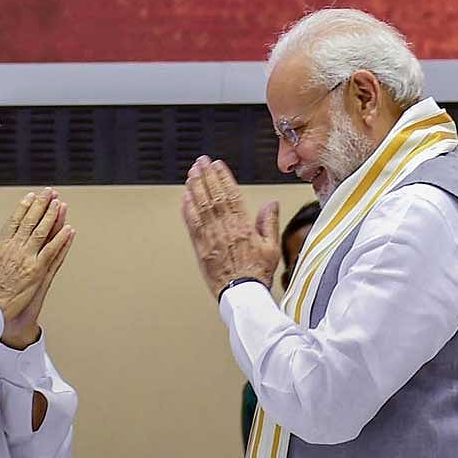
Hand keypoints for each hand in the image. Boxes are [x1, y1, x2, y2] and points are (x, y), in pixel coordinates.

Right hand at [0, 188, 73, 334]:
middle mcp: (14, 248)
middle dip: (41, 205)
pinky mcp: (37, 271)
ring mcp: (27, 258)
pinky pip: (52, 251)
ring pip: (42, 232)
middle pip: (30, 221)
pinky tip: (69, 229)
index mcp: (0, 246)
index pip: (14, 220)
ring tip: (60, 203)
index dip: (24, 207)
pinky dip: (61, 239)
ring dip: (52, 216)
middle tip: (49, 192)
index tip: (31, 196)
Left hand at [181, 156, 280, 298]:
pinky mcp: (200, 248)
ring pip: (200, 206)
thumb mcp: (272, 247)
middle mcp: (224, 229)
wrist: (241, 295)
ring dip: (195, 188)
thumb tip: (270, 204)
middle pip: (213, 196)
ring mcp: (210, 238)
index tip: (217, 164)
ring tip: (191, 173)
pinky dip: (187, 209)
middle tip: (200, 162)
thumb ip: (269, 223)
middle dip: (205, 176)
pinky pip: (191, 224)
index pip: (231, 195)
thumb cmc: (256, 274)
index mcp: (243, 226)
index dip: (222, 177)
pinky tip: (185, 198)